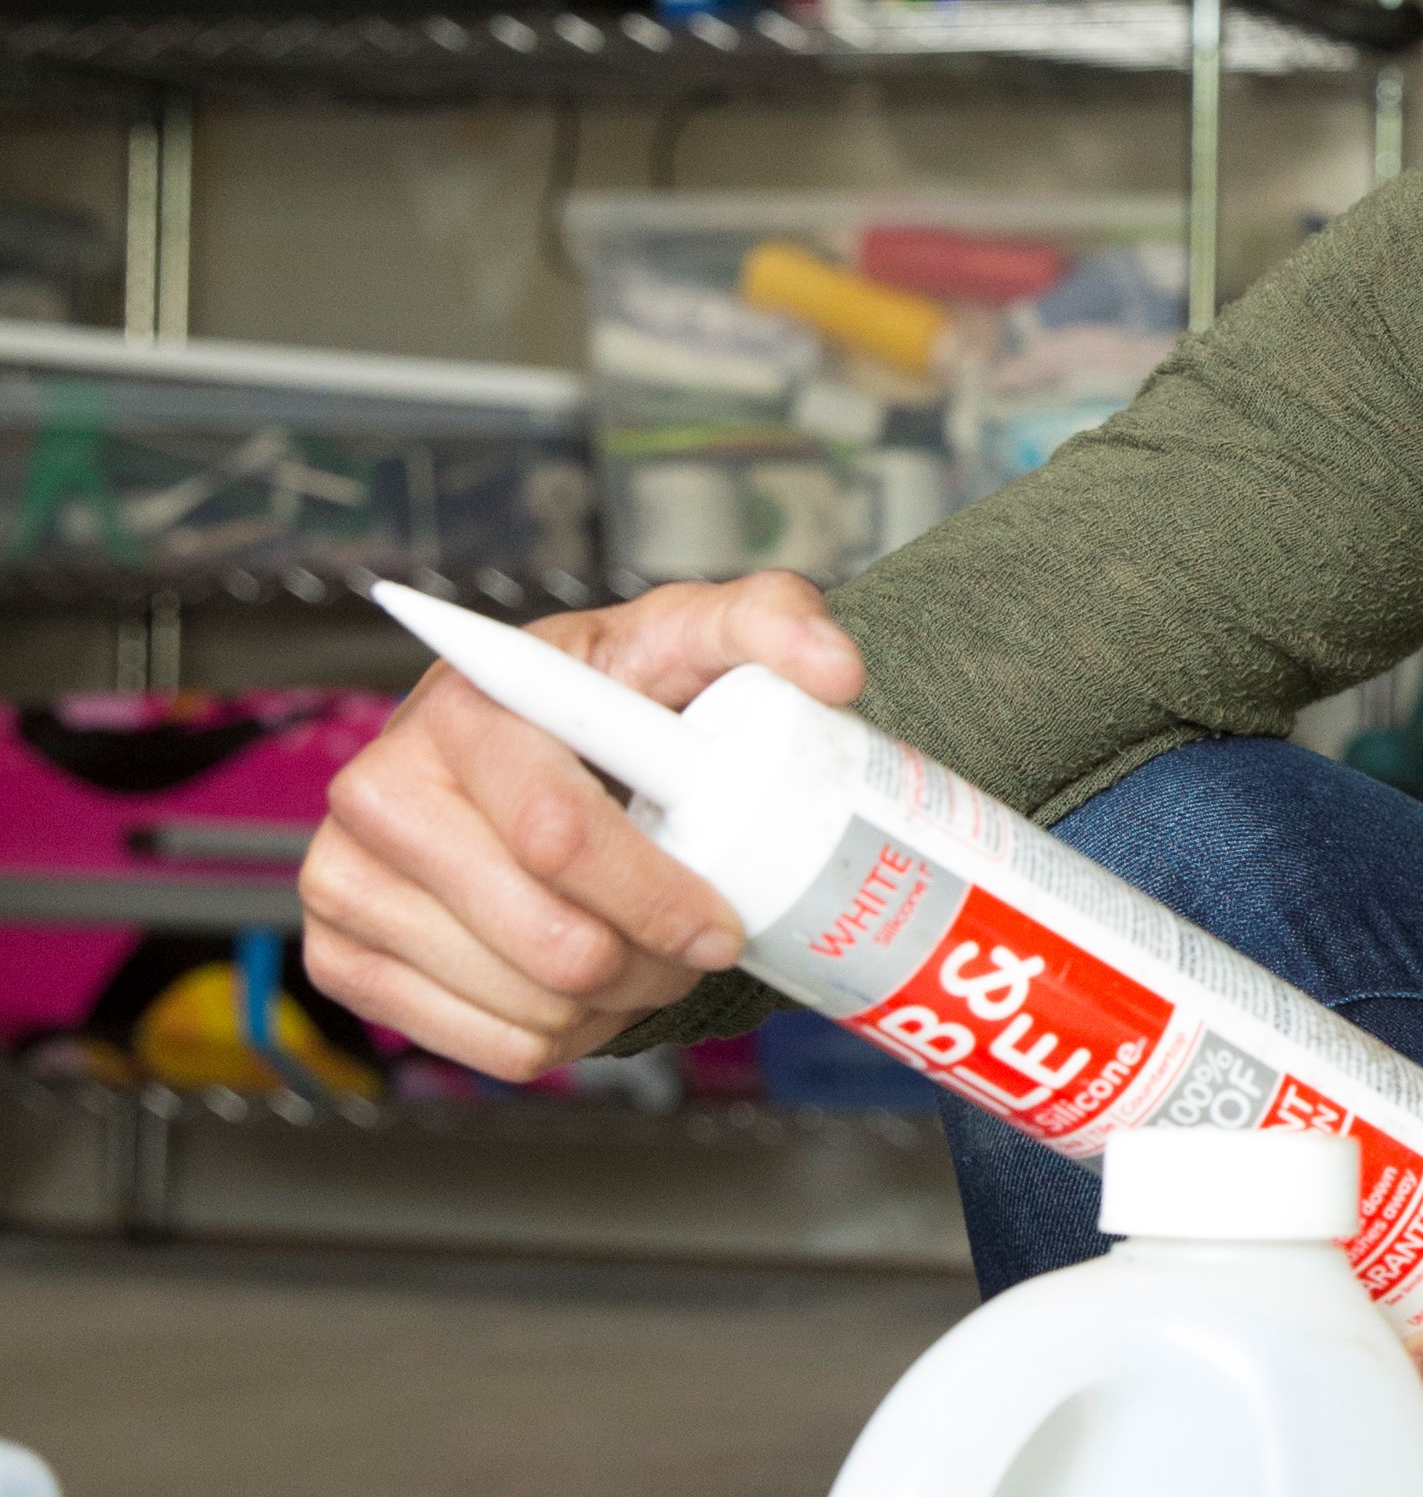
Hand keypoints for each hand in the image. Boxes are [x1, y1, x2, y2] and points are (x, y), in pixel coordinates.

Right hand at [300, 574, 864, 1081]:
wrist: (542, 742)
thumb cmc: (616, 692)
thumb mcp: (696, 637)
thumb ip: (772, 623)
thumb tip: (833, 670)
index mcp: (465, 709)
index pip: (558, 838)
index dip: (657, 897)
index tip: (722, 923)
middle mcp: (380, 792)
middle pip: (550, 942)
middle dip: (649, 961)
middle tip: (698, 942)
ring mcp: (343, 880)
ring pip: (525, 1006)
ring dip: (613, 1002)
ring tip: (643, 948)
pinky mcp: (341, 959)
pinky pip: (487, 1047)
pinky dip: (560, 1034)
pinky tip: (582, 977)